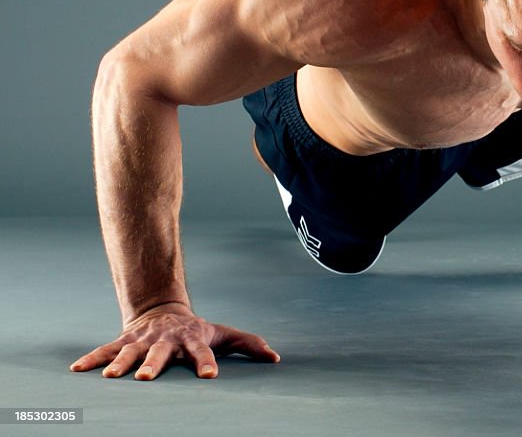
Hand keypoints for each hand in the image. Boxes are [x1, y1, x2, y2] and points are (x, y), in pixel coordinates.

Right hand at [70, 302, 280, 379]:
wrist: (165, 311)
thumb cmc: (198, 330)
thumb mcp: (224, 335)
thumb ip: (249, 344)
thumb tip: (276, 359)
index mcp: (193, 340)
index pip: (203, 352)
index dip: (207, 363)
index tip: (210, 376)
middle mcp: (167, 340)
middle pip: (161, 353)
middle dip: (154, 365)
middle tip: (147, 379)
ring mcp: (144, 340)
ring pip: (131, 352)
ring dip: (120, 364)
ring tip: (111, 378)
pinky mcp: (124, 340)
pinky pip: (106, 350)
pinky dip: (92, 359)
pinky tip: (77, 370)